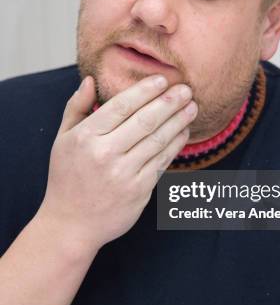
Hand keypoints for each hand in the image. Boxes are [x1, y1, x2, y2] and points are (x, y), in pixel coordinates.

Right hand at [37, 74, 196, 252]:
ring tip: (192, 107)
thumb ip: (76, 107)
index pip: (121, 106)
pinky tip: (184, 131)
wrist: (70, 225)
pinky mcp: (139, 190)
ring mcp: (124, 173)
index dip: (145, 90)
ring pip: (158, 140)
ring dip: (178, 121)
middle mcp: (105, 154)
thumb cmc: (66, 178)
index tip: (163, 79)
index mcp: (86, 137)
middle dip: (169, 102)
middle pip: (145, 120)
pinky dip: (176, 144)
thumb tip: (90, 80)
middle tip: (186, 89)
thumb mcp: (63, 140)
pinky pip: (162, 161)